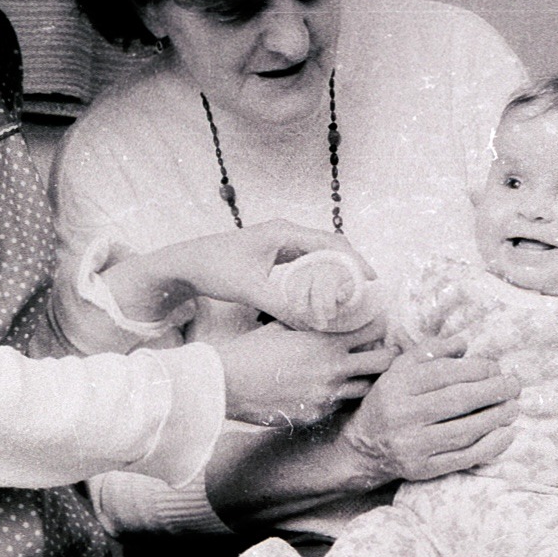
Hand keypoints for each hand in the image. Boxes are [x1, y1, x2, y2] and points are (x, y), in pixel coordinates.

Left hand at [108, 219, 375, 324]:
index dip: (355, 260)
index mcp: (285, 232)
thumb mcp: (252, 290)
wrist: (185, 263)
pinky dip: (319, 273)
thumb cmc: (215, 269)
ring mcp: (279, 241)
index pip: (331, 242)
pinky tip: (325, 292)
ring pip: (318, 253)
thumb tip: (312, 325)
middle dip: (350, 266)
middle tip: (367, 290)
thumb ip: (282, 306)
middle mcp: (286, 232)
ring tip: (352, 293)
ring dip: (335, 270)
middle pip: (330, 245)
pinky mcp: (273, 252)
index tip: (371, 279)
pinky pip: (305, 260)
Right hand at [212, 322, 396, 427]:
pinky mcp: (316, 415)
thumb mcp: (280, 326)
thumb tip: (320, 309)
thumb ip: (307, 320)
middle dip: (388, 357)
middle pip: (383, 363)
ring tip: (358, 374)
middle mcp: (333, 370)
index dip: (381, 326)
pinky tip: (328, 390)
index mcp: (326, 342)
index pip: (373, 330)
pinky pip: (339, 406)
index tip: (381, 326)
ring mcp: (327, 396)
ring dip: (366, 380)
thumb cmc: (249, 351)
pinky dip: (339, 397)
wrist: (226, 385)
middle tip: (385, 353)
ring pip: (366, 389)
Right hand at [338, 335, 520, 483]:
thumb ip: (429, 352)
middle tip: (514, 385)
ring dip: (495, 418)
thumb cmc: (390, 401)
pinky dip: (490, 446)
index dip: (477, 369)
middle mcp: (403, 415)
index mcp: (398, 385)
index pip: (445, 373)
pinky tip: (507, 434)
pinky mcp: (423, 469)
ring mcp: (413, 445)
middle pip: (458, 400)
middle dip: (493, 391)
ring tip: (513, 407)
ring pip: (464, 430)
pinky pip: (464, 457)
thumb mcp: (399, 370)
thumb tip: (463, 343)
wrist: (364, 446)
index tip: (496, 368)